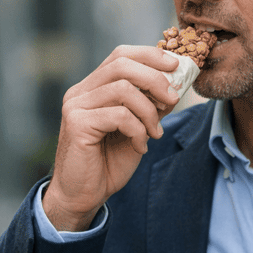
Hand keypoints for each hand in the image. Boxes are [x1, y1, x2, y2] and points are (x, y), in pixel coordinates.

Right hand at [43, 46, 179, 230]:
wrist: (82, 197)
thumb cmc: (107, 164)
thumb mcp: (137, 130)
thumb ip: (150, 107)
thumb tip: (176, 85)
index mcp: (92, 88)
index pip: (120, 55)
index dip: (150, 56)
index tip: (175, 65)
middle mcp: (80, 92)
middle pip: (121, 64)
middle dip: (155, 78)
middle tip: (173, 98)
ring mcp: (76, 107)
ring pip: (123, 89)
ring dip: (149, 110)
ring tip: (155, 132)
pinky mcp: (77, 124)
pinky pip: (119, 116)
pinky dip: (138, 130)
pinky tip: (140, 146)